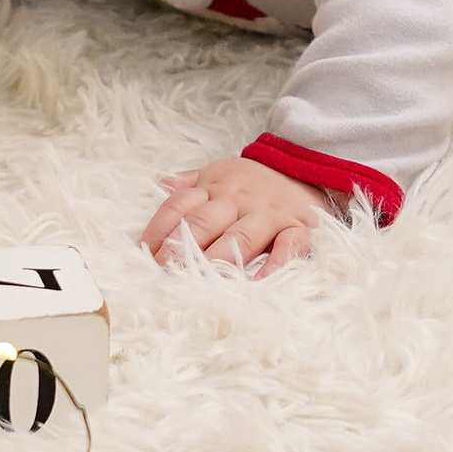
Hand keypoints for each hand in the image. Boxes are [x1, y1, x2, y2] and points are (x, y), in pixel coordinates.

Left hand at [143, 153, 325, 270]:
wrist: (309, 167)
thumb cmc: (255, 181)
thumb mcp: (219, 172)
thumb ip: (188, 182)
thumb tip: (160, 184)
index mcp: (215, 186)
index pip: (179, 206)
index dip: (159, 231)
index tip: (143, 257)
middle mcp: (238, 199)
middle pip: (203, 224)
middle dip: (179, 250)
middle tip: (161, 275)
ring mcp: (268, 214)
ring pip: (240, 238)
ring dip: (217, 261)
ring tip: (198, 285)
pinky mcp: (299, 227)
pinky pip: (288, 248)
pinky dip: (275, 266)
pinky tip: (259, 285)